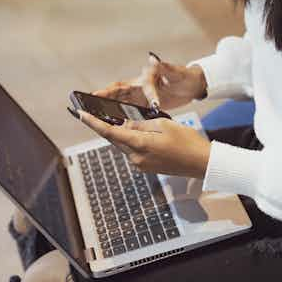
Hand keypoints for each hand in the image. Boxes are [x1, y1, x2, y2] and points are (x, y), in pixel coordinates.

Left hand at [78, 112, 210, 178]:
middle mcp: (136, 157)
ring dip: (122, 133)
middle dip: (105, 126)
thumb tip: (125, 124)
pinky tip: (140, 132)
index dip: (92, 122)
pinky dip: (132, 140)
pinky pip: (133, 151)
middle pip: (114, 139)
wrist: (202, 163)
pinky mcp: (146, 167)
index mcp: (139, 144)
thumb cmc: (187, 141)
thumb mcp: (163, 124)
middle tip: (95, 113)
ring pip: (124, 144)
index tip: (80, 114)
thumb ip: (140, 123)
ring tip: (123, 120)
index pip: (109, 132)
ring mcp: (140, 165)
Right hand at [92, 53, 206, 109]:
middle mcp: (138, 88)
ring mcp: (140, 97)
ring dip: (108, 110)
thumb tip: (154, 59)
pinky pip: (129, 113)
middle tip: (88, 105)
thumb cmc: (184, 76)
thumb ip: (164, 67)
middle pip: (115, 94)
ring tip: (95, 117)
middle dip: (102, 100)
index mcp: (143, 79)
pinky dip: (121, 119)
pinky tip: (115, 126)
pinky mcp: (144, 106)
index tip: (100, 97)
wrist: (192, 86)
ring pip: (119, 104)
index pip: (124, 86)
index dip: (109, 92)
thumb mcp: (175, 73)